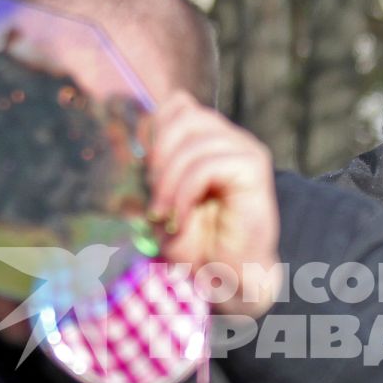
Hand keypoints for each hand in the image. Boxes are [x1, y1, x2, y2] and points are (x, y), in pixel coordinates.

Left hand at [145, 92, 281, 318]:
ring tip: (164, 215)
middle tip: (153, 199)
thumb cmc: (196, 242)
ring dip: (169, 181)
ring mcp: (245, 150)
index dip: (153, 131)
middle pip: (184, 115)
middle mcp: (231, 138)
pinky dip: (184, 194)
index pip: (178, 105)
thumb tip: (129, 138)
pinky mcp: (254, 169)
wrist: (229, 277)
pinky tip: (181, 219)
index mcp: (210, 138)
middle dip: (158, 156)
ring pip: (193, 142)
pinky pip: (206, 166)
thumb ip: (153, 165)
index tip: (143, 174)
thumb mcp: (162, 198)